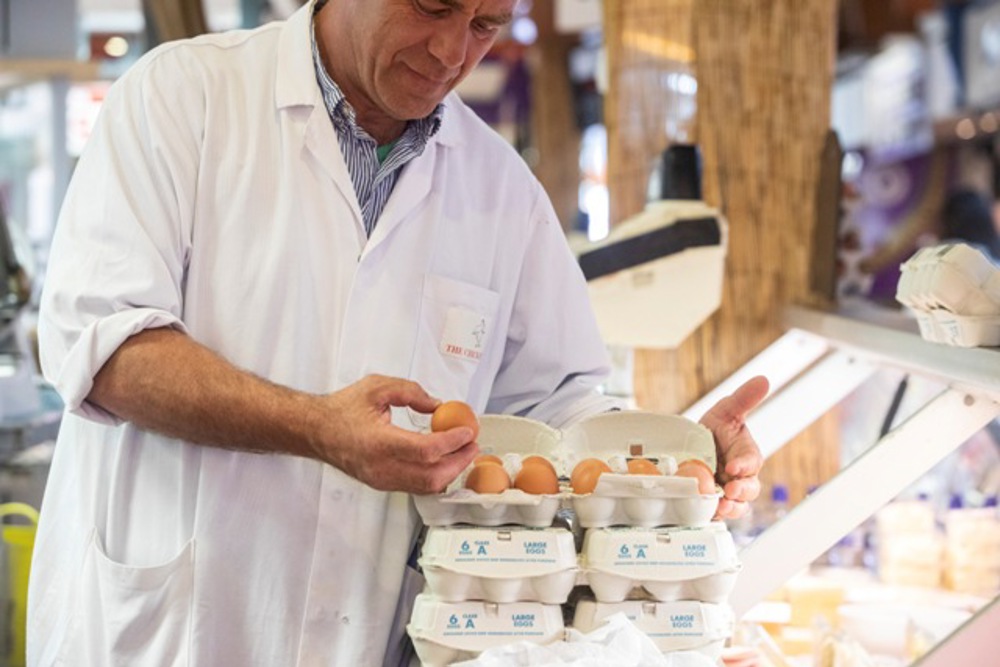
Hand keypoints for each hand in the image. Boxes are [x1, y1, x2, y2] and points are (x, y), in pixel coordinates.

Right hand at [315, 375, 477, 493]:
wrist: (316, 430)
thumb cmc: (342, 409)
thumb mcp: (377, 386)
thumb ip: (411, 392)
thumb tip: (438, 406)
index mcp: (378, 442)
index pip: (425, 450)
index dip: (452, 443)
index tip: (467, 432)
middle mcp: (380, 466)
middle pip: (432, 475)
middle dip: (459, 460)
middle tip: (472, 444)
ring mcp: (381, 480)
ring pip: (426, 486)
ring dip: (450, 471)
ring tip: (463, 452)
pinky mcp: (382, 485)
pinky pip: (416, 487)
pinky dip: (436, 476)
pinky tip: (444, 460)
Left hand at [698, 375, 768, 519]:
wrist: (687, 447)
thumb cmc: (714, 430)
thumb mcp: (725, 411)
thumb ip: (744, 399)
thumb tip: (763, 380)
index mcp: (746, 455)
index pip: (751, 462)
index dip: (745, 466)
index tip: (734, 466)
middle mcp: (740, 477)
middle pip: (749, 489)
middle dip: (741, 492)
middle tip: (730, 491)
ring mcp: (726, 492)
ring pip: (736, 506)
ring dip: (730, 508)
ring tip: (719, 507)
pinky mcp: (711, 504)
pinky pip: (715, 514)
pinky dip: (712, 515)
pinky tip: (705, 512)